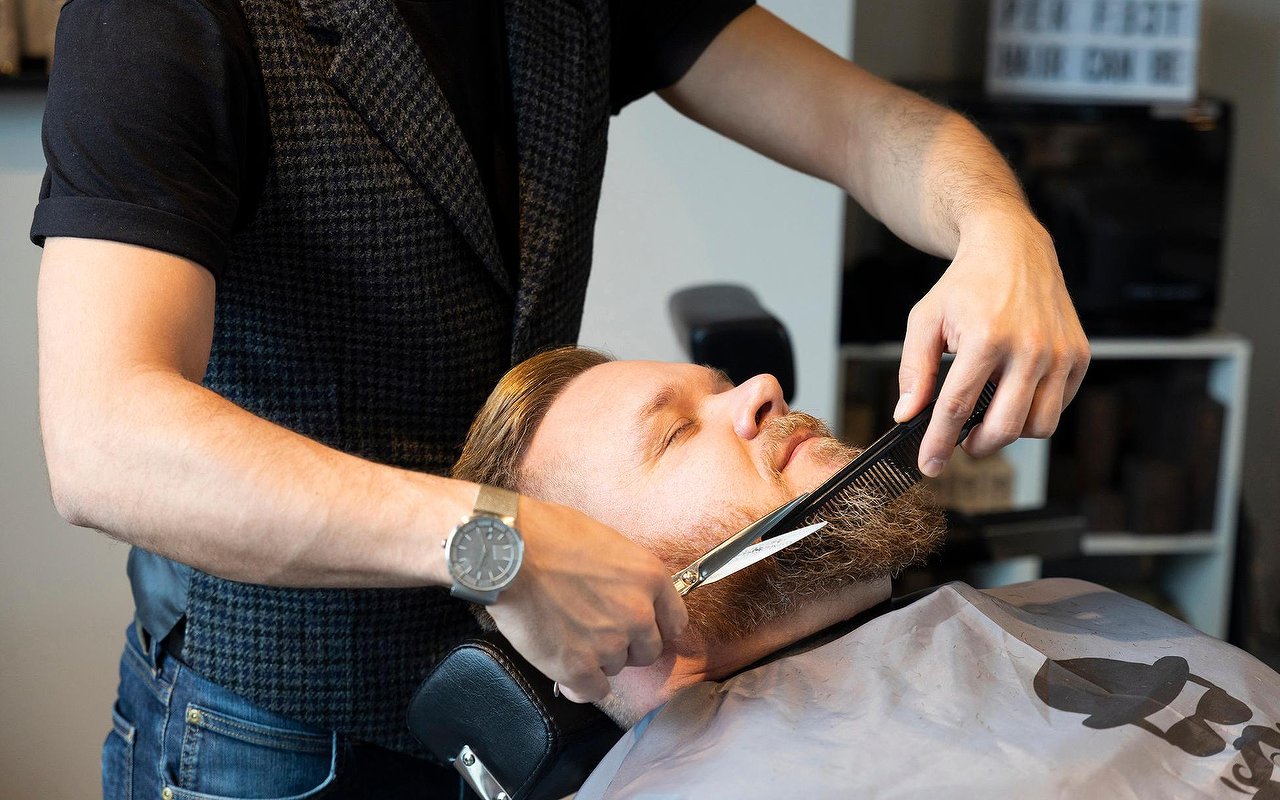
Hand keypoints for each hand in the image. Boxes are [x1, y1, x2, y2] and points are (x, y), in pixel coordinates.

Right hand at [487, 496, 688, 702]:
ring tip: (568, 635)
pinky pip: (593, 691)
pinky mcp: (578, 667)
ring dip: (597, 659)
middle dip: (627, 646)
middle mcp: (638, 614)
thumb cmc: (549, 535)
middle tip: (597, 632)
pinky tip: (565, 667)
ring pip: (615, 668)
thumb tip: (624, 594)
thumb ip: (625, 576)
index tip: (641, 629)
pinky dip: (580, 683)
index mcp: (650, 578)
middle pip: (648, 651)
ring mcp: (610, 644)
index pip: (674, 622)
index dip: (654, 627)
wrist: (510, 551)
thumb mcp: (606, 543)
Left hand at [895, 213, 1089, 475]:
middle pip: (1004, 427)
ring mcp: (1060, 353)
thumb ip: (914, 370)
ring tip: (987, 419)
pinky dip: (1035, 413)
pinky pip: (1058, 407)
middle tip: (961, 443)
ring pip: (1039, 426)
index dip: (940, 443)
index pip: (958, 407)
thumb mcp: (925, 319)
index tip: (929, 465)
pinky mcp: (1079, 355)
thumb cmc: (966, 284)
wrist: (1012, 248)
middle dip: (977, 447)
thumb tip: (907, 414)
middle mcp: (1030, 347)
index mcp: (986, 337)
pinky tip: (1013, 397)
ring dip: (1009, 434)